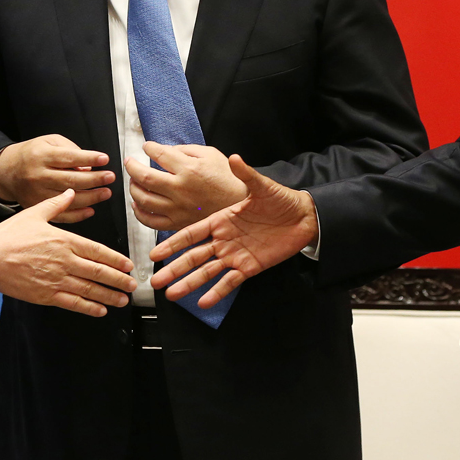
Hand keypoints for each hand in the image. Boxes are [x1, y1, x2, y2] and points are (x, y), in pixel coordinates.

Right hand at [0, 134, 113, 223]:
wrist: (6, 171)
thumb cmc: (32, 154)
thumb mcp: (49, 142)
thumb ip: (70, 150)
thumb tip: (88, 167)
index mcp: (42, 156)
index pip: (69, 157)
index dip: (89, 158)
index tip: (104, 159)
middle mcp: (39, 175)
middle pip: (71, 180)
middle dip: (95, 179)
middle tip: (110, 177)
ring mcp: (37, 193)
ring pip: (68, 199)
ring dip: (91, 198)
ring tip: (105, 193)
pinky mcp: (37, 206)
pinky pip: (60, 214)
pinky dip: (78, 215)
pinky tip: (91, 209)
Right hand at [0, 189, 136, 316]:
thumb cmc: (9, 236)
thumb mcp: (34, 213)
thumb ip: (57, 204)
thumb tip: (70, 193)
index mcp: (64, 240)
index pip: (98, 251)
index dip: (116, 260)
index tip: (128, 265)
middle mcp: (64, 261)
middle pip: (98, 272)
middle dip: (119, 280)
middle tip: (132, 285)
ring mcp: (56, 279)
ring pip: (89, 289)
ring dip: (109, 295)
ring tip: (122, 299)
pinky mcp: (46, 295)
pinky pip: (73, 303)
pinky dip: (89, 307)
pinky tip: (100, 310)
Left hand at [125, 142, 246, 230]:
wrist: (239, 204)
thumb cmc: (227, 179)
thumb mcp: (210, 154)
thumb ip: (186, 150)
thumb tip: (165, 150)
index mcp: (189, 170)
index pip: (159, 154)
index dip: (149, 147)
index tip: (147, 147)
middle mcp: (180, 189)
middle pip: (144, 177)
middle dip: (132, 167)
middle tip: (130, 162)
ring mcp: (178, 208)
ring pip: (143, 199)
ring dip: (133, 188)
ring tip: (133, 182)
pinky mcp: (178, 223)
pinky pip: (150, 221)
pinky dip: (139, 212)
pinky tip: (138, 205)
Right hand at [149, 155, 316, 308]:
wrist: (304, 217)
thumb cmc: (281, 200)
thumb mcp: (262, 186)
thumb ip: (246, 174)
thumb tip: (234, 158)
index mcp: (222, 220)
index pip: (191, 233)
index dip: (173, 243)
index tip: (155, 253)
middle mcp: (224, 239)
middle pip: (193, 256)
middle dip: (174, 268)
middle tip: (156, 280)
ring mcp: (235, 255)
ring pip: (207, 272)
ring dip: (189, 283)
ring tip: (172, 294)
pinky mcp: (249, 267)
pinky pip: (230, 282)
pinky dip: (217, 292)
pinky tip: (203, 301)